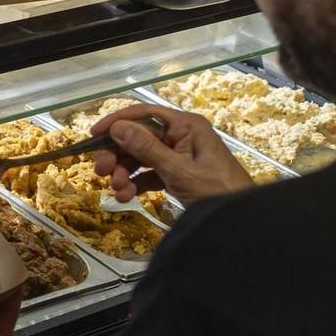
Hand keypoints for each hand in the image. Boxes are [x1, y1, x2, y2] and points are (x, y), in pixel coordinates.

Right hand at [89, 104, 252, 203]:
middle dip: (118, 155)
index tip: (94, 134)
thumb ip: (147, 148)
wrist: (241, 222)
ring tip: (118, 191)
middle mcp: (180, 136)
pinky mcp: (177, 175)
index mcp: (186, 126)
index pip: (144, 113)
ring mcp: (179, 156)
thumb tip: (118, 127)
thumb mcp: (179, 171)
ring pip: (141, 157)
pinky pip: (149, 174)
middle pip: (138, 137)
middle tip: (101, 171)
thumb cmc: (217, 191)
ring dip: (124, 173)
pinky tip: (126, 196)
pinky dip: (135, 184)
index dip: (117, 121)